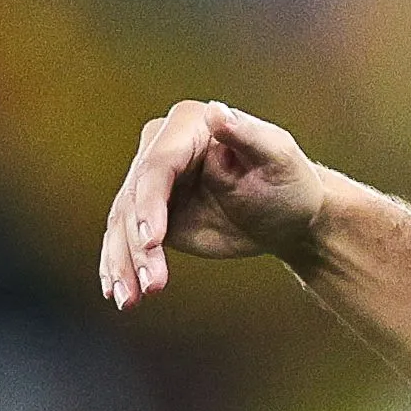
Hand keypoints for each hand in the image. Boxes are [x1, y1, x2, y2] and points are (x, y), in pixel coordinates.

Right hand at [99, 100, 326, 308]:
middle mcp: (160, 148)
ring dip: (123, 263)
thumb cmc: (290, 182)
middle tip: (150, 285)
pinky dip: (120, 267)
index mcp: (189, 126)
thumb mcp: (278, 157)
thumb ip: (247, 135)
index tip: (152, 241)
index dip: (150, 203)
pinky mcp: (149, 216)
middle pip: (134, 197)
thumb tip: (216, 111)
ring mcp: (152, 184)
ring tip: (130, 299)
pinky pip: (126, 240)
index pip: (158, 165)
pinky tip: (119, 293)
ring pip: (123, 223)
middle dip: (136, 244)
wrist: (290, 216)